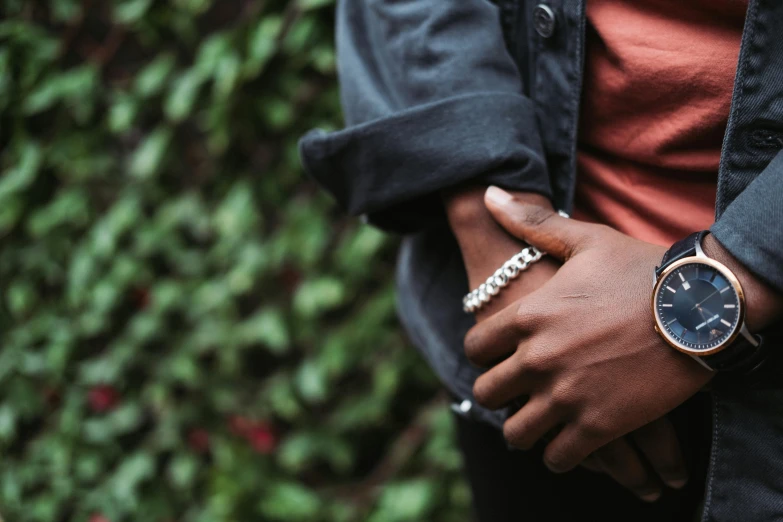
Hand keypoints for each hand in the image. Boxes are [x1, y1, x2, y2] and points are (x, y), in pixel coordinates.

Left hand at [465, 187, 714, 476]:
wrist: (702, 307)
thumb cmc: (642, 269)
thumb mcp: (584, 239)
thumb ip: (532, 224)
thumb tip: (490, 194)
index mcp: (529, 315)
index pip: (474, 347)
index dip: (482, 354)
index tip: (494, 358)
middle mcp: (538, 357)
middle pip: (487, 393)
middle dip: (497, 395)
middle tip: (513, 395)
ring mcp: (567, 394)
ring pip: (516, 434)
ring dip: (523, 431)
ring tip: (536, 425)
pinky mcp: (599, 425)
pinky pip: (558, 457)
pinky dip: (559, 455)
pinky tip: (568, 445)